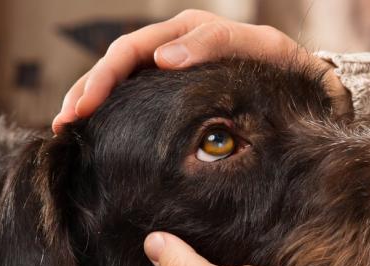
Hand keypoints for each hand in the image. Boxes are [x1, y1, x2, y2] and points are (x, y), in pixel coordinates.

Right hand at [53, 9, 348, 132]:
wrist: (305, 84)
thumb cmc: (285, 67)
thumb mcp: (260, 48)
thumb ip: (216, 43)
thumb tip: (162, 57)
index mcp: (189, 32)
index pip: (133, 49)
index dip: (104, 77)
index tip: (84, 107)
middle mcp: (175, 46)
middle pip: (118, 63)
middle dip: (88, 90)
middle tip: (64, 123)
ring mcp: (175, 68)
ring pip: (123, 79)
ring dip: (92, 100)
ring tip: (67, 129)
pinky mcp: (178, 91)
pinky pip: (140, 95)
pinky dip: (115, 110)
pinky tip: (98, 129)